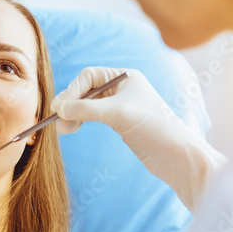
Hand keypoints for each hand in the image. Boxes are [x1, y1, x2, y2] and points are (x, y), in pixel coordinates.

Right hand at [51, 67, 227, 211]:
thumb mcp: (116, 114)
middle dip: (70, 104)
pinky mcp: (119, 121)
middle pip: (86, 90)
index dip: (72, 91)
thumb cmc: (152, 127)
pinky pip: (93, 116)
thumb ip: (86, 108)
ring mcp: (120, 104)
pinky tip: (73, 128)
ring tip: (63, 130)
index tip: (58, 108)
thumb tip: (59, 108)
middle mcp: (122, 87)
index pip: (89, 76)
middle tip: (56, 120)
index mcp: (125, 77)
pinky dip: (81, 120)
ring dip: (73, 114)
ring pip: (88, 104)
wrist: (176, 155)